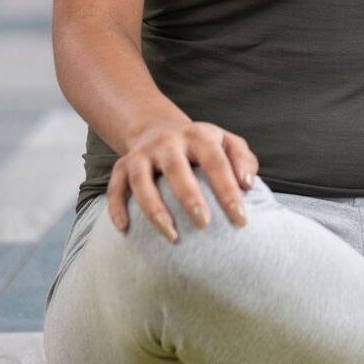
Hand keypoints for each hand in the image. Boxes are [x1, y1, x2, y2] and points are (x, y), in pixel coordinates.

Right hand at [106, 119, 258, 240]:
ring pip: (142, 182)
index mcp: (198, 136)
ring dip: (155, 210)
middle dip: (190, 198)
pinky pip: (115, 187)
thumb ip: (243, 160)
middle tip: (204, 225)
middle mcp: (167, 142)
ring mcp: (142, 154)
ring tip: (171, 235)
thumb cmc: (203, 145)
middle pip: (177, 170)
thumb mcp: (227, 142)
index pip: (216, 162)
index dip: (228, 190)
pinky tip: (125, 228)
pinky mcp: (122, 166)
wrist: (159, 128)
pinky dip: (116, 207)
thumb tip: (248, 185)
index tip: (240, 218)